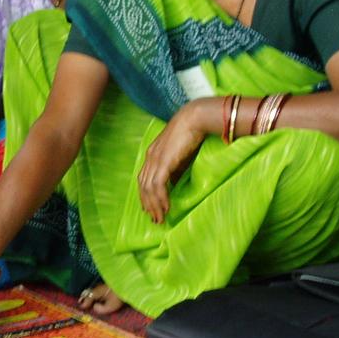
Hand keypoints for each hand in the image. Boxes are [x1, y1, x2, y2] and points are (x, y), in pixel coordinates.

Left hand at [137, 103, 206, 223]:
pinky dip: (160, 198)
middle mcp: (150, 157)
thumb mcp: (180, 156)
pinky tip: (166, 207)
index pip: (143, 178)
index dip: (145, 195)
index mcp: (152, 154)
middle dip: (148, 204)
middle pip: (143, 185)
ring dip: (154, 205)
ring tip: (160, 218)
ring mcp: (155, 159)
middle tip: (155, 219)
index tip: (150, 208)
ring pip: (148, 188)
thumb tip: (174, 184)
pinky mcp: (163, 161)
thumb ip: (175, 170)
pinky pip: (158, 185)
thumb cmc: (192, 135)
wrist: (195, 118)